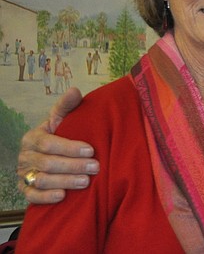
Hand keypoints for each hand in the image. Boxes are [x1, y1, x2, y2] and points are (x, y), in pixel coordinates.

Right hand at [17, 87, 98, 203]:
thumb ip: (67, 106)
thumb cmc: (60, 135)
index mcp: (33, 137)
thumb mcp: (62, 119)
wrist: (50, 155)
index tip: (91, 149)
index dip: (70, 147)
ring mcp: (24, 174)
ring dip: (65, 181)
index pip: (48, 143)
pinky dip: (46, 197)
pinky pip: (32, 196)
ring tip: (86, 182)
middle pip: (47, 163)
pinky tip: (62, 196)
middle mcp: (25, 156)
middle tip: (95, 167)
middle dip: (73, 166)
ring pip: (42, 180)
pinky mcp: (25, 190)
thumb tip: (74, 91)